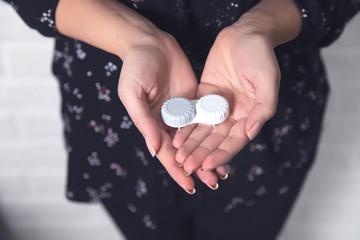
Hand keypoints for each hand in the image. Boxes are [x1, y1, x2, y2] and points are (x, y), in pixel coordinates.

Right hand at [118, 31, 220, 192]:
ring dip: (209, 154)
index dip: (177, 170)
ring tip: (223, 170)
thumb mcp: (133, 93)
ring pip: (197, 139)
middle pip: (184, 151)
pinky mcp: (194, 99)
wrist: (149, 43)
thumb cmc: (135, 67)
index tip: (189, 186)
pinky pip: (205, 118)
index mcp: (152, 124)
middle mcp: (168, 122)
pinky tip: (225, 143)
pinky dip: (214, 133)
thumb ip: (144, 121)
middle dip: (197, 166)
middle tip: (213, 182)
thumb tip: (154, 149)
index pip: (165, 153)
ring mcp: (183, 112)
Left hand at [173, 24, 279, 173]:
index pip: (234, 141)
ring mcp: (217, 106)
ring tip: (178, 157)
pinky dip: (185, 125)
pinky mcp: (204, 95)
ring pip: (202, 130)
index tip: (207, 165)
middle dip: (201, 154)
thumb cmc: (260, 55)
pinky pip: (193, 113)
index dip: (221, 155)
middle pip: (215, 140)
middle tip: (187, 166)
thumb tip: (251, 133)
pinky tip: (175, 136)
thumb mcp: (267, 80)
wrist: (245, 33)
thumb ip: (263, 108)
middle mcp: (233, 115)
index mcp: (250, 115)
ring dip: (191, 144)